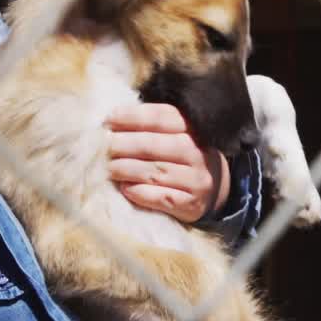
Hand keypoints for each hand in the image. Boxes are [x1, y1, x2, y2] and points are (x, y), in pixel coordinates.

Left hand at [107, 104, 230, 222]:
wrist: (215, 190)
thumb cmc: (183, 157)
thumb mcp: (177, 135)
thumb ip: (151, 127)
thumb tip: (112, 122)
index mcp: (194, 129)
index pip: (162, 117)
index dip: (133, 116)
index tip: (109, 119)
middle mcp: (198, 153)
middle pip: (154, 145)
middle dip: (124, 144)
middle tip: (104, 145)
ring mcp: (197, 180)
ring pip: (155, 172)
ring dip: (127, 169)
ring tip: (109, 167)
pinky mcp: (192, 204)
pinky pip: (161, 197)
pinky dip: (140, 192)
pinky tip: (125, 188)